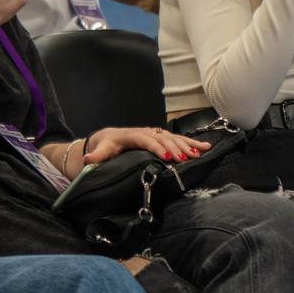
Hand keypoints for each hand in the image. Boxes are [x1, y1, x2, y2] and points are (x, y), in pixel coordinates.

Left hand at [82, 126, 211, 165]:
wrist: (110, 137)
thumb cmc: (107, 145)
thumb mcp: (101, 150)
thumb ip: (96, 156)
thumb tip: (88, 160)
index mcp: (132, 135)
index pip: (146, 140)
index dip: (157, 147)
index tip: (167, 156)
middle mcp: (146, 132)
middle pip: (163, 138)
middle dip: (176, 148)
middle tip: (187, 158)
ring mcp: (155, 134)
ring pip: (174, 138)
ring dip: (188, 145)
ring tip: (201, 152)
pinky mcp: (162, 138)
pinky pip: (178, 140)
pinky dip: (192, 143)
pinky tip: (205, 147)